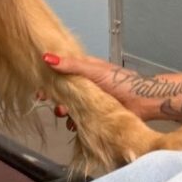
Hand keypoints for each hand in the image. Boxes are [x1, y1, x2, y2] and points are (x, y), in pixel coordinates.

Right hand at [39, 51, 153, 125]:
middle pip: (64, 91)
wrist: (142, 101)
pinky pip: (79, 119)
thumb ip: (71, 65)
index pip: (62, 72)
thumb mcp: (93, 70)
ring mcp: (91, 100)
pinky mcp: (95, 115)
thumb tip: (47, 57)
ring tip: (64, 113)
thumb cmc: (121, 81)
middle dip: (55, 98)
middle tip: (50, 102)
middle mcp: (86, 85)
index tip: (39, 87)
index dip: (49, 79)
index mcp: (85, 70)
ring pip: (70, 106)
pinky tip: (74, 125)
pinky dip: (74, 123)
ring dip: (64, 111)